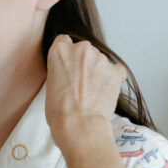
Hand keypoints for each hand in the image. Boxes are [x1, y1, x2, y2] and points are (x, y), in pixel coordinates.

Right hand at [45, 35, 126, 158]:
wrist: (79, 125)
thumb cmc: (60, 111)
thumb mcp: (50, 84)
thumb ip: (61, 70)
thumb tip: (71, 73)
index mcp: (60, 51)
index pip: (63, 41)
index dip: (66, 55)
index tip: (67, 65)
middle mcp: (81, 49)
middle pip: (83, 50)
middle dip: (82, 62)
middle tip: (79, 82)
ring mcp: (100, 59)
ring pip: (100, 60)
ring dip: (97, 71)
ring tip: (92, 92)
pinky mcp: (115, 71)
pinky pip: (117, 70)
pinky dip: (114, 77)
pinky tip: (107, 89)